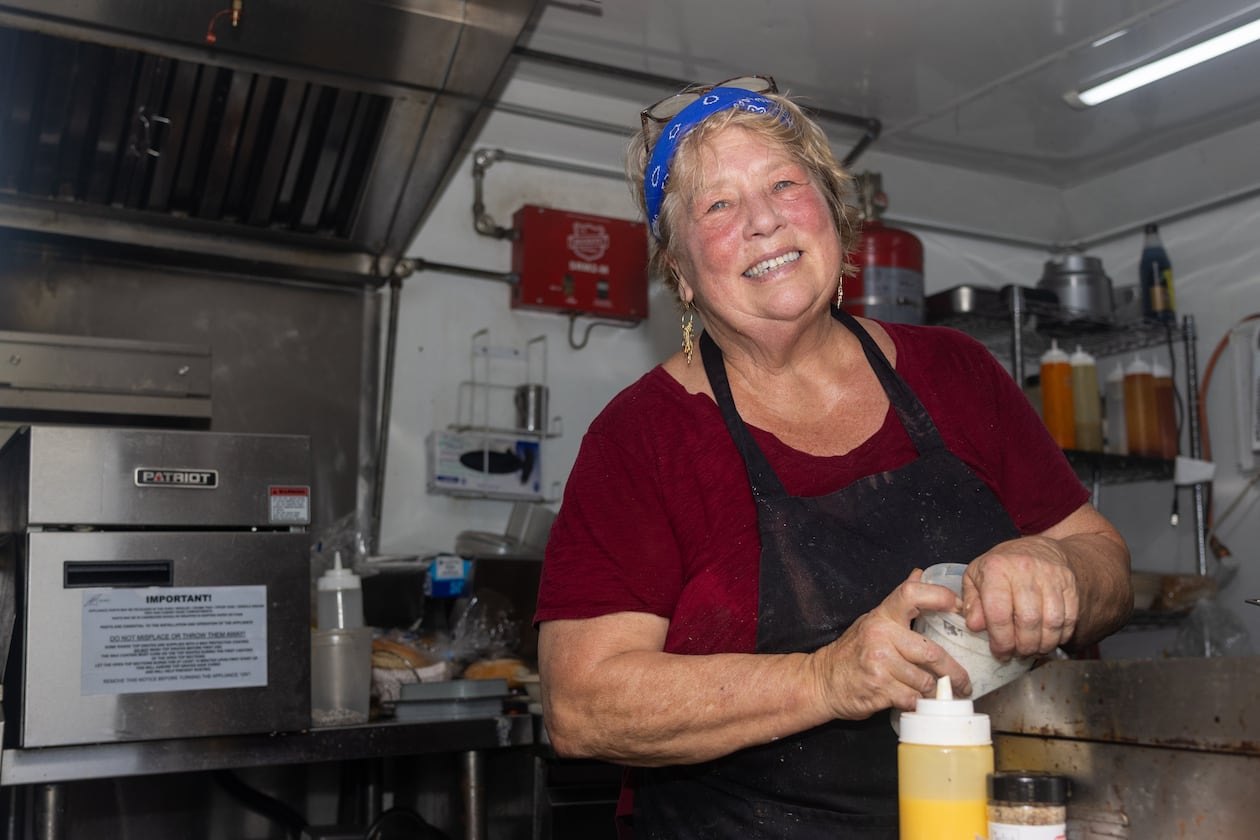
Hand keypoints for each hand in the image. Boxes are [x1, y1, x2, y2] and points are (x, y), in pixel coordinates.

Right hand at [810, 569, 971, 718]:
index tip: (959, 607)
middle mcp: (880, 636)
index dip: (939, 596)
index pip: (912, 594)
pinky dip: (919, 704)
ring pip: (925, 681)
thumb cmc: (852, 651)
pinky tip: (919, 703)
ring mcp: (879, 663)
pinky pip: (913, 699)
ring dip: (936, 692)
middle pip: (932, 652)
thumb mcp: (873, 620)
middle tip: (964, 682)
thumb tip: (919, 574)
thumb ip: (899, 603)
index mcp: (882, 616)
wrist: (822, 680)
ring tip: (941, 695)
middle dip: (954, 672)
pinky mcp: (879, 688)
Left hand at [961, 536, 1079, 659]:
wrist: (1036, 550)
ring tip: (1032, 649)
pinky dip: (1060, 636)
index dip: (1000, 639)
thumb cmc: (1001, 568)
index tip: (1000, 652)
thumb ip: (971, 603)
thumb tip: (974, 625)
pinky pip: (1069, 619)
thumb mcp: (975, 578)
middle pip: (1028, 621)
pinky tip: (1048, 639)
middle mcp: (1025, 569)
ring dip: (1042, 644)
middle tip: (1017, 653)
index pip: (998, 613)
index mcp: (996, 568)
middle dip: (1023, 646)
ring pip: (1051, 622)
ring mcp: (1051, 576)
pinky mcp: (1070, 584)